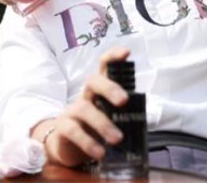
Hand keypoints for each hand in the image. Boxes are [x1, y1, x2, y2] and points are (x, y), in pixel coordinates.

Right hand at [39, 47, 130, 166]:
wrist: (66, 147)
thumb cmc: (93, 128)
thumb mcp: (110, 118)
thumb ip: (122, 115)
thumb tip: (144, 121)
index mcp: (99, 90)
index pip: (104, 66)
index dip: (113, 56)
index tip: (126, 53)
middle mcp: (85, 96)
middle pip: (92, 81)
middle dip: (109, 88)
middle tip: (124, 101)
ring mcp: (72, 110)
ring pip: (84, 108)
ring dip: (102, 124)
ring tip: (117, 139)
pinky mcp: (63, 128)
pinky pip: (73, 131)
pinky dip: (88, 142)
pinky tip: (99, 153)